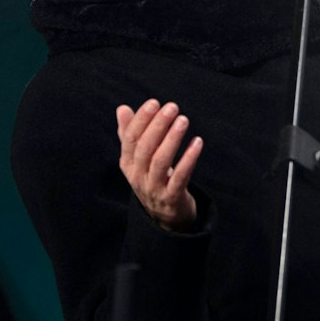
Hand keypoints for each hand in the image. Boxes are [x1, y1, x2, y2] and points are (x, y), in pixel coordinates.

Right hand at [117, 99, 203, 230]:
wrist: (164, 218)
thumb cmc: (153, 179)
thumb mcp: (138, 160)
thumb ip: (130, 134)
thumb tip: (122, 108)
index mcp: (128, 164)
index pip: (130, 139)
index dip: (141, 120)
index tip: (154, 103)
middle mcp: (137, 177)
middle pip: (144, 149)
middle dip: (157, 126)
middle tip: (172, 107)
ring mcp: (154, 189)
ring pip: (160, 162)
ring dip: (172, 139)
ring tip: (183, 120)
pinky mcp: (172, 198)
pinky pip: (180, 177)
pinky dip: (188, 159)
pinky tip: (197, 142)